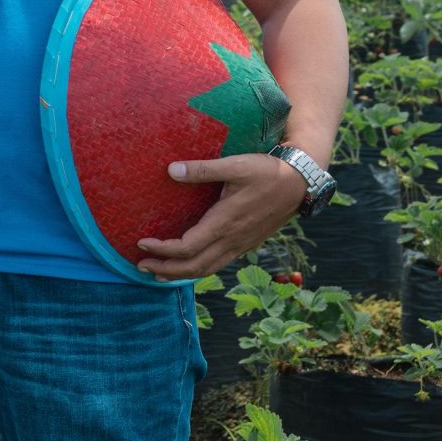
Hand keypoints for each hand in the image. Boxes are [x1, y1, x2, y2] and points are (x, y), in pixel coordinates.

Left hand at [132, 153, 308, 280]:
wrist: (301, 183)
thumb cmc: (267, 172)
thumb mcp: (235, 165)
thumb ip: (203, 170)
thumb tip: (171, 170)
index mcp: (224, 223)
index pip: (187, 248)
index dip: (162, 249)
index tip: (141, 243)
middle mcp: (232, 240)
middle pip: (194, 267)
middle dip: (166, 270)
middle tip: (140, 266)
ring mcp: (241, 245)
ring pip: (208, 269)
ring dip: (181, 274)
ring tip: (159, 272)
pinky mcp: (247, 244)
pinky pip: (219, 264)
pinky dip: (199, 269)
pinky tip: (189, 263)